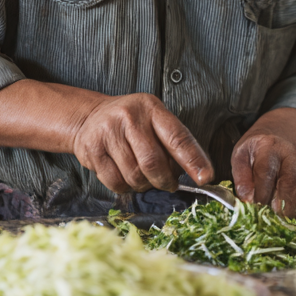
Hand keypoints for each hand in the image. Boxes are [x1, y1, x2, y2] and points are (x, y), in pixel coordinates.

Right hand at [73, 93, 213, 194]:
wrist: (90, 116)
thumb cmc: (131, 122)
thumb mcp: (154, 120)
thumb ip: (172, 142)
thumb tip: (193, 172)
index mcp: (151, 108)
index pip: (177, 137)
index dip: (193, 160)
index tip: (205, 177)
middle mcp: (129, 117)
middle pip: (153, 162)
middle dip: (165, 180)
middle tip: (169, 184)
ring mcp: (108, 132)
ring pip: (135, 176)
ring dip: (144, 185)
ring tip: (144, 176)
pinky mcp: (92, 149)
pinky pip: (116, 182)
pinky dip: (126, 187)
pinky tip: (126, 176)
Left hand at [231, 133, 295, 219]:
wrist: (279, 144)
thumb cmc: (257, 155)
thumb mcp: (241, 158)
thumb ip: (241, 178)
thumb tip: (246, 199)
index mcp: (270, 147)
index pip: (267, 171)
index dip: (262, 192)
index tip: (256, 209)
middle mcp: (293, 154)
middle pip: (290, 182)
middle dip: (281, 205)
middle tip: (273, 221)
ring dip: (293, 212)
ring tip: (282, 223)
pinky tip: (295, 218)